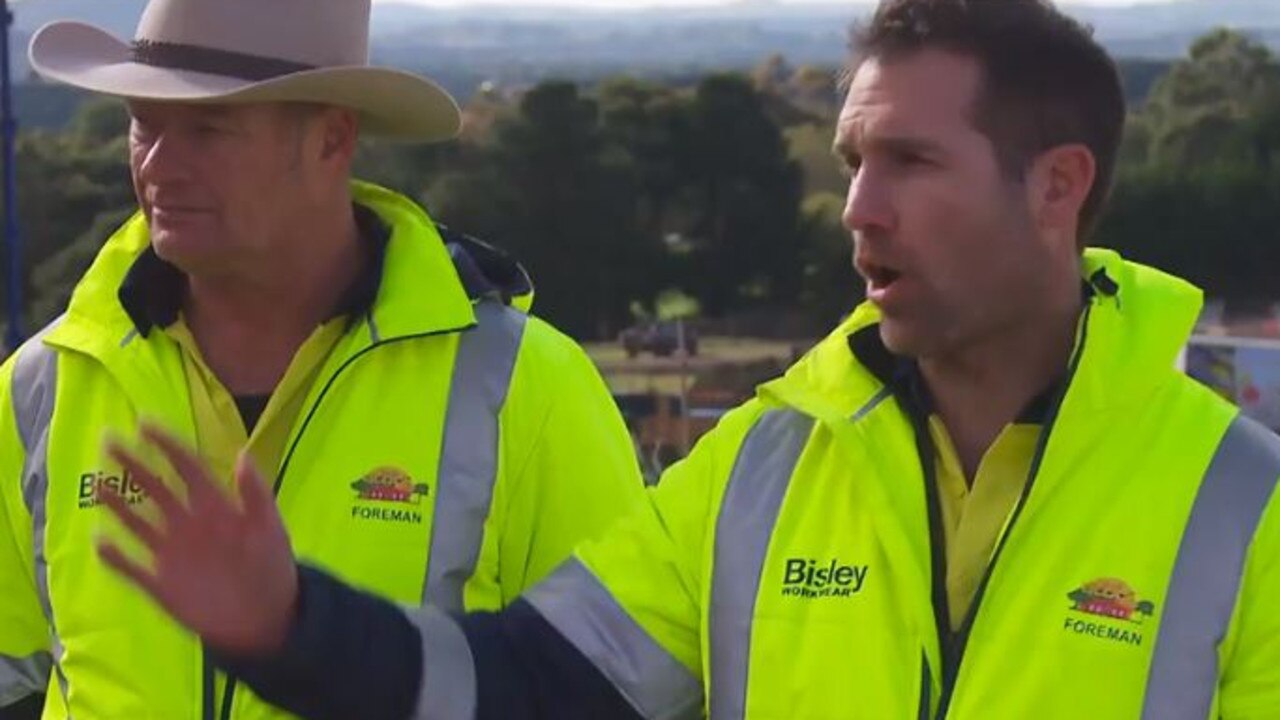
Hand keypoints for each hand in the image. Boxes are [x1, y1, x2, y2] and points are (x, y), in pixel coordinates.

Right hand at [96, 423, 298, 656]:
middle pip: (156, 489)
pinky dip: (116, 557)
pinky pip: (132, 568)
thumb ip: (256, 493)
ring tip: (98, 484)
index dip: (168, 445)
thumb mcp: (270, 527)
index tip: (145, 422)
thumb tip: (244, 454)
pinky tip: (100, 541)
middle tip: (108, 440)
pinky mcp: (162, 585)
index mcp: (215, 507)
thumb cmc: (273, 566)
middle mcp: (189, 525)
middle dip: (133, 464)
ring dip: (117, 506)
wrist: (267, 617)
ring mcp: (173, 553)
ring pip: (138, 524)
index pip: (188, 468)